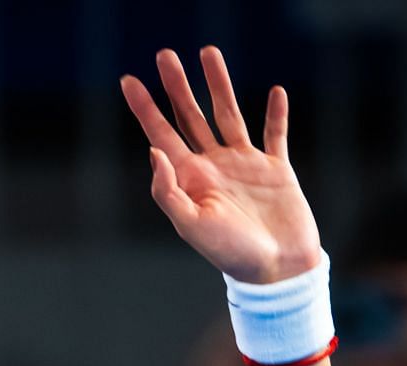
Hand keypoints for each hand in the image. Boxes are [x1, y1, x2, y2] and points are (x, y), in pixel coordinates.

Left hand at [121, 47, 320, 283]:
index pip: (161, 135)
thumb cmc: (231, 254)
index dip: (144, 109)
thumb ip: (168, 191)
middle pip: (190, 116)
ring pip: (228, 113)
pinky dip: (276, 115)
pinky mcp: (276, 170)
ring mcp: (245, 165)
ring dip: (219, 83)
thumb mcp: (192, 226)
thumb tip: (153, 151)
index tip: (129, 81)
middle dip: (177, 86)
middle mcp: (214, 167)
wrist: (277, 272)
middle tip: (164, 54)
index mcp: (190, 179)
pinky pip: (275, 135)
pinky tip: (275, 92)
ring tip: (208, 52)